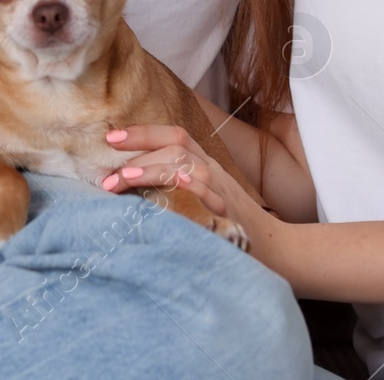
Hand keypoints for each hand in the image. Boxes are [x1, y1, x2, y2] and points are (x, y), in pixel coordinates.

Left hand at [101, 123, 281, 262]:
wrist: (279, 251)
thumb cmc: (234, 230)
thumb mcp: (205, 202)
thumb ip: (176, 191)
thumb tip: (131, 189)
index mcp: (206, 167)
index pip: (176, 135)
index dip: (143, 131)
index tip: (112, 136)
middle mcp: (214, 171)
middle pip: (176, 143)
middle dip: (138, 147)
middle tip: (105, 164)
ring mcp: (221, 189)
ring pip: (183, 161)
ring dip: (147, 168)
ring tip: (118, 181)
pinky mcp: (225, 209)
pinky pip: (198, 189)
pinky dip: (173, 187)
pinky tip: (150, 198)